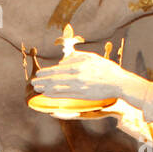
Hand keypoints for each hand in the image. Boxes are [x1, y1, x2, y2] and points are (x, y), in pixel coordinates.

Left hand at [32, 50, 147, 104]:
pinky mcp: (82, 94)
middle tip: (33, 81)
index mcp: (79, 64)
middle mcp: (77, 74)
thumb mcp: (92, 57)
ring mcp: (79, 85)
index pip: (59, 68)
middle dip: (42, 79)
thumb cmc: (107, 69)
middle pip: (55, 77)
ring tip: (37, 88)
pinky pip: (65, 94)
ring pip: (57, 86)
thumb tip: (62, 62)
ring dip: (45, 87)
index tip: (39, 73)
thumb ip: (76, 57)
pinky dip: (54, 94)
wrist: (119, 82)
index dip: (47, 71)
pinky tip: (47, 94)